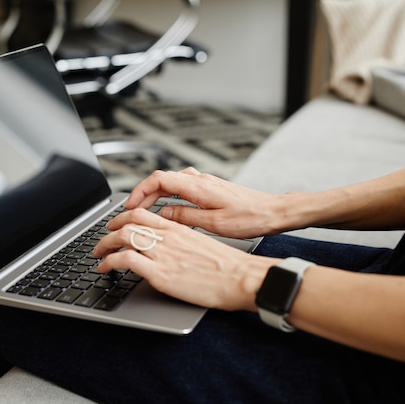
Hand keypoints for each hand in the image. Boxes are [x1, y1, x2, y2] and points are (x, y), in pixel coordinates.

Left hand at [93, 208, 272, 310]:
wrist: (241, 278)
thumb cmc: (227, 266)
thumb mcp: (202, 244)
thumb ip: (182, 241)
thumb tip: (169, 246)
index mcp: (177, 228)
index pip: (141, 214)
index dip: (122, 217)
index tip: (114, 225)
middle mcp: (167, 237)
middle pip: (127, 223)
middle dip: (107, 231)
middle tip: (101, 241)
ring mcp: (162, 254)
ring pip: (122, 238)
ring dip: (103, 245)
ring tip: (97, 254)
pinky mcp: (160, 273)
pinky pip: (125, 260)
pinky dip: (108, 262)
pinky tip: (104, 269)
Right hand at [124, 168, 287, 238]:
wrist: (275, 212)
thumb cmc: (251, 219)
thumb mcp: (214, 224)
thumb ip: (186, 217)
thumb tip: (164, 213)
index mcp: (198, 186)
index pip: (159, 179)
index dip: (140, 191)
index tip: (130, 205)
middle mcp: (201, 180)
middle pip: (162, 180)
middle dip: (143, 195)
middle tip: (132, 213)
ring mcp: (206, 183)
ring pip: (172, 182)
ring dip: (156, 194)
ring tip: (146, 211)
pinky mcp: (211, 189)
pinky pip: (183, 187)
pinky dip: (169, 195)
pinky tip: (169, 207)